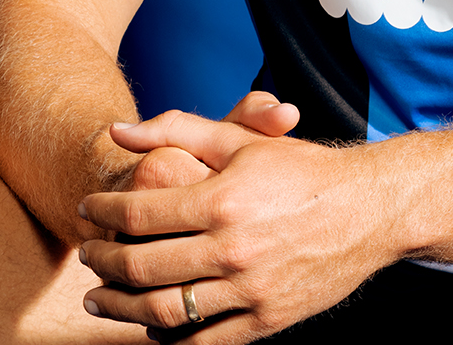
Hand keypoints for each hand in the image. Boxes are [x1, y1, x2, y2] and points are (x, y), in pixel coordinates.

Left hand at [78, 107, 400, 341]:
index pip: (138, 213)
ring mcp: (249, 290)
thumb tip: (118, 131)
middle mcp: (232, 248)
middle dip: (101, 261)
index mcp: (224, 199)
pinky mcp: (265, 321)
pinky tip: (148, 324)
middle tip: (85, 254)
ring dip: (119, 307)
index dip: (102, 212)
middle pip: (140, 267)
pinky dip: (166, 337)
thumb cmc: (302, 168)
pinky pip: (201, 341)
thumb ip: (178, 129)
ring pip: (162, 312)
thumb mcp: (242, 139)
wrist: (368, 209)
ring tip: (99, 297)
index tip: (87, 210)